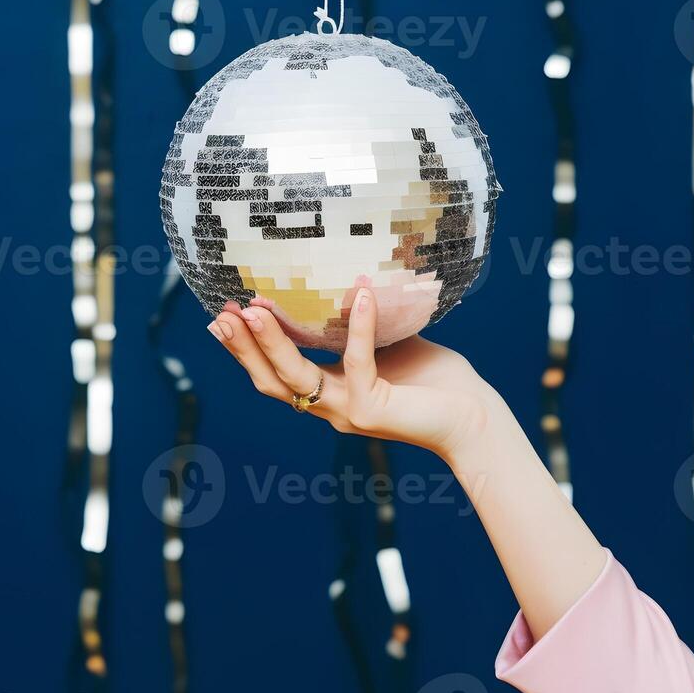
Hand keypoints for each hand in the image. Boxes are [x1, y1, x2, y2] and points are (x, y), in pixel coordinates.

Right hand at [208, 288, 496, 460]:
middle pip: (271, 380)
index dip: (246, 350)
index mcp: (328, 394)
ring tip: (255, 309)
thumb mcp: (388, 344)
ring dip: (272, 342)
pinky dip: (356, 326)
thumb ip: (360, 324)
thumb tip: (345, 274)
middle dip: (243, 347)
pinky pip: (356, 362)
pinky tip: (356, 294)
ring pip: (297, 377)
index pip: (274, 374)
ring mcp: (348, 412)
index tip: (222, 317)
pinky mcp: (373, 409)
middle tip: (219, 315)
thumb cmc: (434, 380)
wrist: (474, 419)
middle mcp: (330, 408)